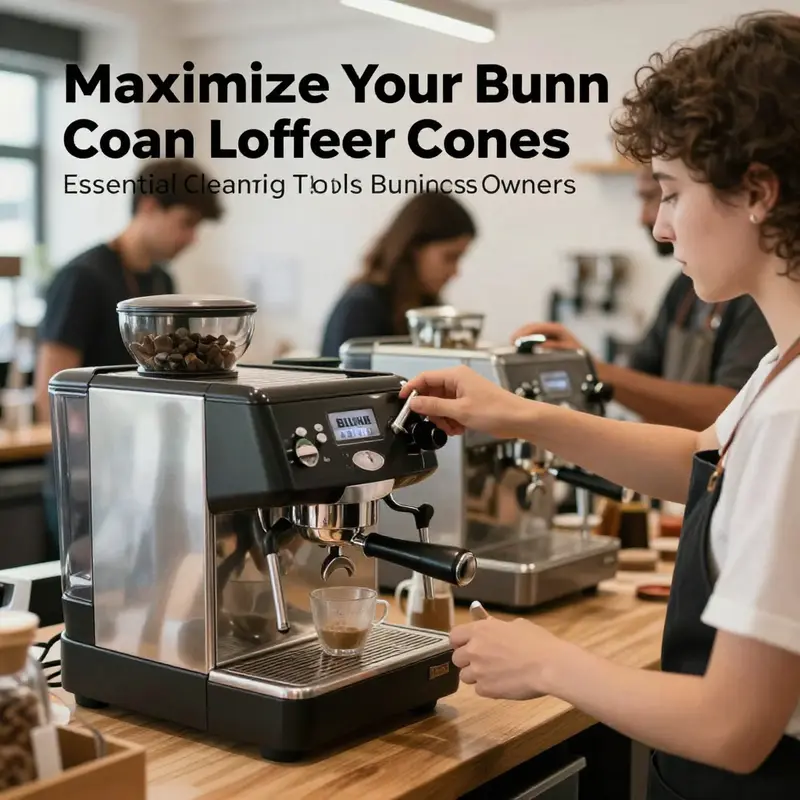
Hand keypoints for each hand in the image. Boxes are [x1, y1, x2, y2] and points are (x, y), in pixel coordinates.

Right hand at [399, 365, 529, 438]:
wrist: (519, 420)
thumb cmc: (497, 410)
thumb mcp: (460, 411)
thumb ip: (433, 407)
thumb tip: (414, 403)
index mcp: (456, 376)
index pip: (424, 378)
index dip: (411, 389)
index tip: (402, 401)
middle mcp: (458, 381)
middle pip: (431, 394)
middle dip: (432, 411)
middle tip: (436, 422)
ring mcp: (464, 392)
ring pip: (440, 405)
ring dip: (443, 419)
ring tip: (453, 427)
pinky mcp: (469, 403)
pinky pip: (451, 411)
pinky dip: (452, 421)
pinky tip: (460, 428)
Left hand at [450, 615, 573, 699]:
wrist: (549, 665)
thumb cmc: (537, 641)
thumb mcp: (515, 625)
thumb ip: (497, 627)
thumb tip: (491, 626)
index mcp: (480, 630)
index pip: (454, 636)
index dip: (459, 642)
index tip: (467, 645)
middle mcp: (474, 649)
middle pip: (457, 658)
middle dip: (467, 660)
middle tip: (482, 661)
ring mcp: (478, 671)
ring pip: (465, 676)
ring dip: (476, 676)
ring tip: (494, 674)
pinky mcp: (486, 689)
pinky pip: (479, 690)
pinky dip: (488, 688)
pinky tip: (502, 683)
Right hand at [510, 321, 588, 352]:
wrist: (587, 361)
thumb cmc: (578, 355)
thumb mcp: (566, 350)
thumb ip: (553, 346)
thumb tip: (538, 344)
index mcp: (557, 329)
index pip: (536, 327)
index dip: (525, 332)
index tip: (516, 339)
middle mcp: (552, 330)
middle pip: (531, 328)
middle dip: (520, 334)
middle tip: (511, 342)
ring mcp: (549, 334)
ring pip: (531, 332)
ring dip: (521, 337)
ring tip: (513, 344)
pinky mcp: (547, 340)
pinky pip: (533, 338)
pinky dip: (525, 341)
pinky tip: (520, 347)